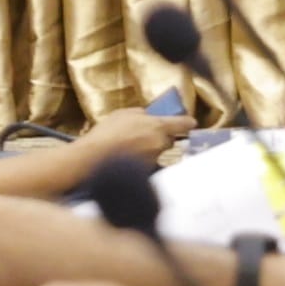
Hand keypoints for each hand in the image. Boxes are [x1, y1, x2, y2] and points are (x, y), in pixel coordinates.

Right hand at [68, 102, 196, 176]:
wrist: (94, 158)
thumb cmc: (107, 133)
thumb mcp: (124, 114)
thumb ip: (142, 113)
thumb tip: (149, 115)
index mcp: (158, 125)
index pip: (183, 123)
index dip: (188, 122)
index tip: (190, 123)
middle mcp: (161, 143)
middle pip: (169, 140)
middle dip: (161, 138)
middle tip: (145, 136)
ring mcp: (155, 159)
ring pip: (159, 153)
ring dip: (151, 150)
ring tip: (131, 148)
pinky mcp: (147, 173)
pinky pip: (150, 164)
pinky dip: (143, 161)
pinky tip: (128, 158)